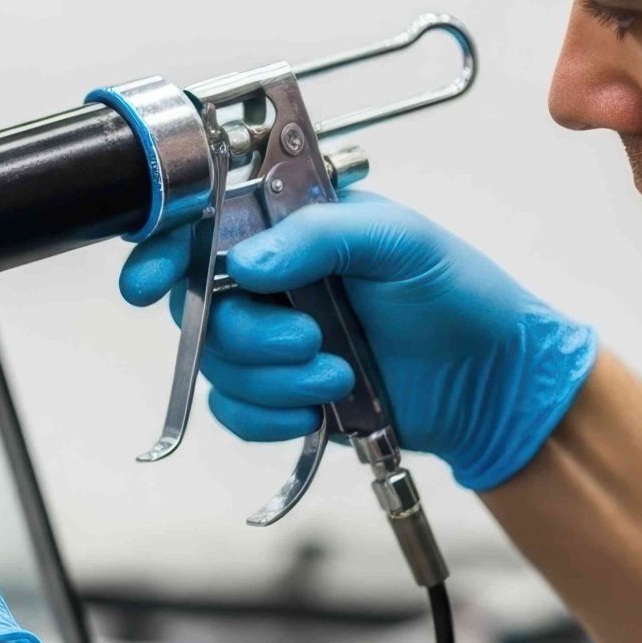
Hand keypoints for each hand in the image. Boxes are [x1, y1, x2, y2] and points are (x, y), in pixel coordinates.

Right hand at [119, 191, 597, 490]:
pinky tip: (317, 412)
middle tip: (306, 340)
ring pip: (215, 365)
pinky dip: (268, 416)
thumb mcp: (399, 241)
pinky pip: (234, 412)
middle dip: (245, 334)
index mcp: (287, 227)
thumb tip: (243, 264)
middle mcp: (269, 280)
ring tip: (338, 374)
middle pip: (196, 306)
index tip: (148, 282)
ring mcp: (271, 339)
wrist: (494, 385)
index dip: (160, 250)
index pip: (199, 226)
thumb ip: (319, 237)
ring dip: (273, 379)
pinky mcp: (279, 394)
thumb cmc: (458, 295)